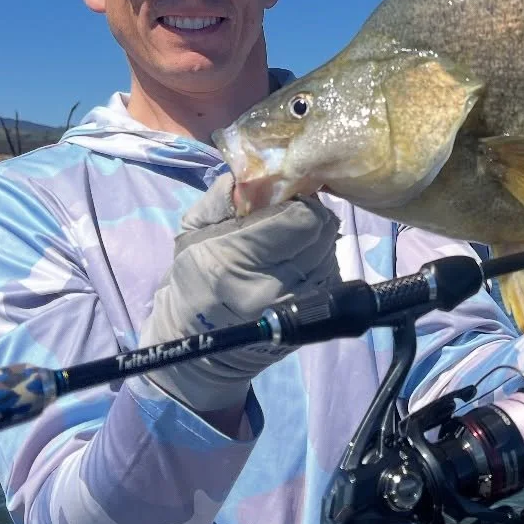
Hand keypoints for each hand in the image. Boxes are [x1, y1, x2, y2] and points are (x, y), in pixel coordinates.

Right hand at [138, 173, 341, 416]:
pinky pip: (332, 267)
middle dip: (308, 211)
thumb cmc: (191, 286)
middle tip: (285, 215)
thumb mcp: (191, 236)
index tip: (281, 196)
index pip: (301, 216)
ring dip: (314, 235)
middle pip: (323, 227)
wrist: (199, 352)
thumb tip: (255, 170)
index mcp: (237, 264)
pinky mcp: (318, 317)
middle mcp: (277, 287)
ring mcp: (302, 306)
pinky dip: (318, 257)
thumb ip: (221, 199)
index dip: (296, 197)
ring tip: (286, 242)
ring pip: (332, 245)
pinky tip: (294, 263)